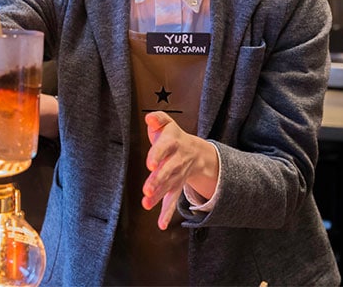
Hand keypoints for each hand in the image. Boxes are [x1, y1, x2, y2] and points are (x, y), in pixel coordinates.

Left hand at [141, 111, 218, 229]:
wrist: (195, 152)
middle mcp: (177, 160)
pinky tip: (161, 224)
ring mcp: (177, 175)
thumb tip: (149, 118)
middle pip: (168, 170)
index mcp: (173, 142)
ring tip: (147, 203)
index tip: (150, 164)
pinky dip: (167, 213)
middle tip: (147, 189)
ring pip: (169, 186)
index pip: (164, 148)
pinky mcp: (176, 187)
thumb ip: (157, 119)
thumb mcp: (167, 124)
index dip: (157, 156)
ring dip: (159, 196)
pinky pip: (173, 200)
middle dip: (158, 180)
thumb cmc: (173, 136)